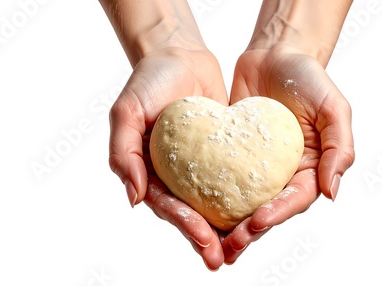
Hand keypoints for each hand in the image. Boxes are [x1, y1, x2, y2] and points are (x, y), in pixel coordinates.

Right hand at [108, 47, 228, 269]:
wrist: (179, 56)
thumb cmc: (148, 81)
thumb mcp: (126, 111)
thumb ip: (122, 153)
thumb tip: (134, 198)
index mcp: (150, 172)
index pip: (168, 206)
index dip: (185, 225)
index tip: (205, 239)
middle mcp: (175, 175)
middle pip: (192, 213)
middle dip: (207, 238)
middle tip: (223, 258)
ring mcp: (200, 167)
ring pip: (214, 203)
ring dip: (226, 227)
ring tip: (243, 246)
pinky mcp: (222, 155)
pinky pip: (233, 179)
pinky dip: (242, 198)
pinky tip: (259, 211)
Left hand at [222, 45, 354, 263]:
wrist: (275, 55)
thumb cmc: (309, 78)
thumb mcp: (334, 108)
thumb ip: (339, 148)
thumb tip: (332, 192)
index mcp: (309, 168)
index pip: (294, 199)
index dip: (277, 214)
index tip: (257, 222)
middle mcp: (282, 173)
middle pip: (266, 209)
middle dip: (249, 231)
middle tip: (229, 245)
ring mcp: (255, 166)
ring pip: (241, 202)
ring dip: (228, 224)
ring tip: (209, 240)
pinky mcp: (231, 155)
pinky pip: (220, 177)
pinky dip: (209, 194)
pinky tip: (194, 207)